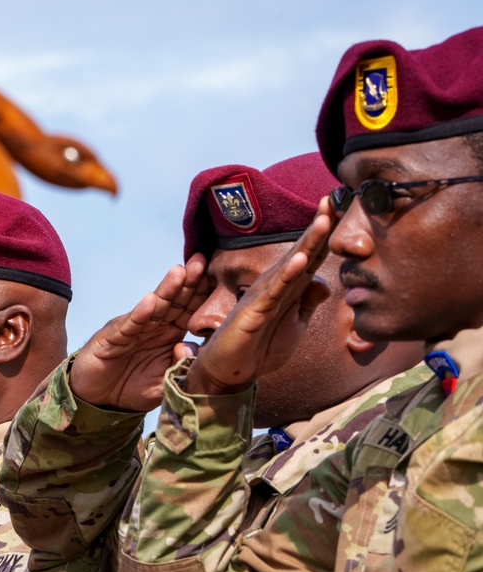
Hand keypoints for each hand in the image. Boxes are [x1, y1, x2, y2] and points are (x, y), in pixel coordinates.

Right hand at [70, 257, 209, 410]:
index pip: (188, 311)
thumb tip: (192, 350)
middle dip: (188, 282)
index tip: (217, 277)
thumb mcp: (163, 384)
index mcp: (168, 336)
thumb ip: (179, 369)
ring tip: (180, 272)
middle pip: (174, 302)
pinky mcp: (113, 339)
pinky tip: (151, 301)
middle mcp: (152, 328)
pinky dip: (140, 314)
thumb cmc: (130, 389)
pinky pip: (129, 325)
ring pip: (153, 308)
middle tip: (203, 262)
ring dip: (166, 290)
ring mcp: (132, 331)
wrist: (97, 400)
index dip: (201, 295)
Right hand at [186, 202, 333, 396]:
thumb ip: (308, 302)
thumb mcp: (295, 325)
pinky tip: (301, 260)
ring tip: (323, 219)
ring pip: (290, 265)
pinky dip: (287, 275)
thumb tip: (325, 281)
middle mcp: (275, 285)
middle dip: (318, 227)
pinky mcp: (254, 312)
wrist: (230, 372)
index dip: (326, 235)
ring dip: (307, 242)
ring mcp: (263, 296)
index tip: (340, 209)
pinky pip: (273, 292)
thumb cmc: (260, 348)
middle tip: (332, 199)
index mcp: (288, 288)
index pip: (311, 256)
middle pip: (302, 251)